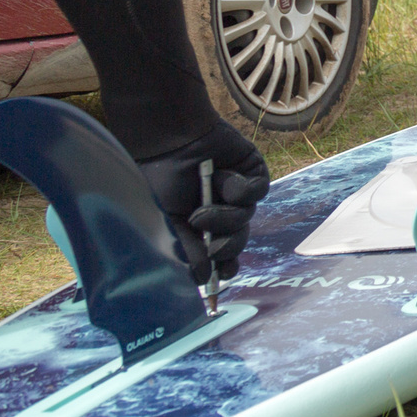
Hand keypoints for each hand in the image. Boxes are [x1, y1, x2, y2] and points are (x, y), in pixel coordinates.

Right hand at [137, 124, 271, 280]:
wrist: (171, 138)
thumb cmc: (160, 177)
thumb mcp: (166, 218)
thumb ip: (185, 248)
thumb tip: (200, 278)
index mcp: (200, 227)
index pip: (220, 256)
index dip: (223, 268)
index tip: (219, 277)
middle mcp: (221, 213)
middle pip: (238, 242)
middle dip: (226, 245)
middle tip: (208, 240)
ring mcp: (238, 194)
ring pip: (246, 218)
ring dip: (225, 216)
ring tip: (203, 206)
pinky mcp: (253, 174)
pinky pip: (256, 192)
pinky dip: (239, 188)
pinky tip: (221, 175)